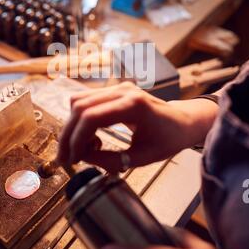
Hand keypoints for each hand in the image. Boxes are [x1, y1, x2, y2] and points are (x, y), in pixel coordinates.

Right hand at [57, 82, 213, 172]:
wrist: (183, 121)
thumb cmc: (169, 139)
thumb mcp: (143, 158)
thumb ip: (111, 160)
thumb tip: (83, 158)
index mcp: (133, 106)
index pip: (91, 117)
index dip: (76, 139)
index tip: (72, 159)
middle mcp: (123, 91)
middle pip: (80, 107)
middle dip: (68, 134)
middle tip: (65, 158)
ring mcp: (118, 88)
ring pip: (79, 102)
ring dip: (72, 127)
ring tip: (81, 150)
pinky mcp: (114, 90)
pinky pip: (87, 101)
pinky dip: (81, 120)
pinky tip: (91, 138)